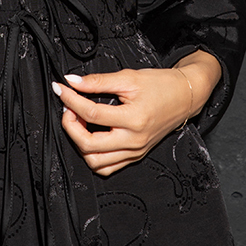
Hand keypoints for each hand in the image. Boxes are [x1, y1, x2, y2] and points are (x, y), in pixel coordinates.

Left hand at [51, 53, 220, 175]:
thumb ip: (98, 81)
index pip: (91, 114)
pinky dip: (94, 155)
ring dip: (80, 144)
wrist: (185, 97)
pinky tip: (92, 137)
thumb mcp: (129, 77)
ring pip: (95, 162)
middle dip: (70, 126)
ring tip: (80, 123)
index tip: (60, 89)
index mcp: (133, 119)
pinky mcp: (135, 155)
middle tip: (68, 108)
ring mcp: (134, 151)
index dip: (70, 100)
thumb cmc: (162, 86)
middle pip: (88, 145)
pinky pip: (108, 167)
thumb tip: (73, 81)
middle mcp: (133, 140)